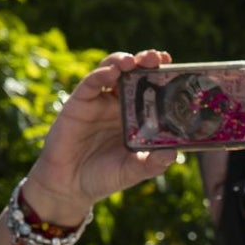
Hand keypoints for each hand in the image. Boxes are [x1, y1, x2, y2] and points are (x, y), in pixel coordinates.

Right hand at [25, 49, 177, 223]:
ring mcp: (98, 103)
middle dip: (146, 62)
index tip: (173, 66)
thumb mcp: (135, 171)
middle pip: (133, 75)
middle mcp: (118, 105)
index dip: (161, 76)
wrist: (71, 187)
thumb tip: (173, 153)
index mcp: (135, 117)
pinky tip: (112, 72)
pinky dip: (101, 75)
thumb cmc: (105, 176)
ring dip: (122, 62)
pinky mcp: (78, 105)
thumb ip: (153, 163)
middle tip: (158, 58)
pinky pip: (90, 84)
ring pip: (111, 72)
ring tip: (134, 61)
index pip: (150, 90)